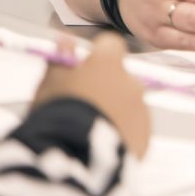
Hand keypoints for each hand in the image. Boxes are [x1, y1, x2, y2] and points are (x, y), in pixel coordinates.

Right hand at [34, 34, 151, 157]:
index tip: (83, 67)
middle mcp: (131, 81)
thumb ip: (60, 59)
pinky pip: (134, 127)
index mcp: (108, 63)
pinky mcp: (145, 134)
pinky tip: (100, 145)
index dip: (96, 55)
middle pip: (120, 77)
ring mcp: (141, 108)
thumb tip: (64, 39)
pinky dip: (122, 132)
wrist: (74, 156)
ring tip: (88, 130)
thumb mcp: (49, 83)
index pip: (110, 44)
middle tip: (81, 105)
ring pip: (129, 103)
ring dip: (114, 110)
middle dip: (105, 87)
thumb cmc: (57, 115)